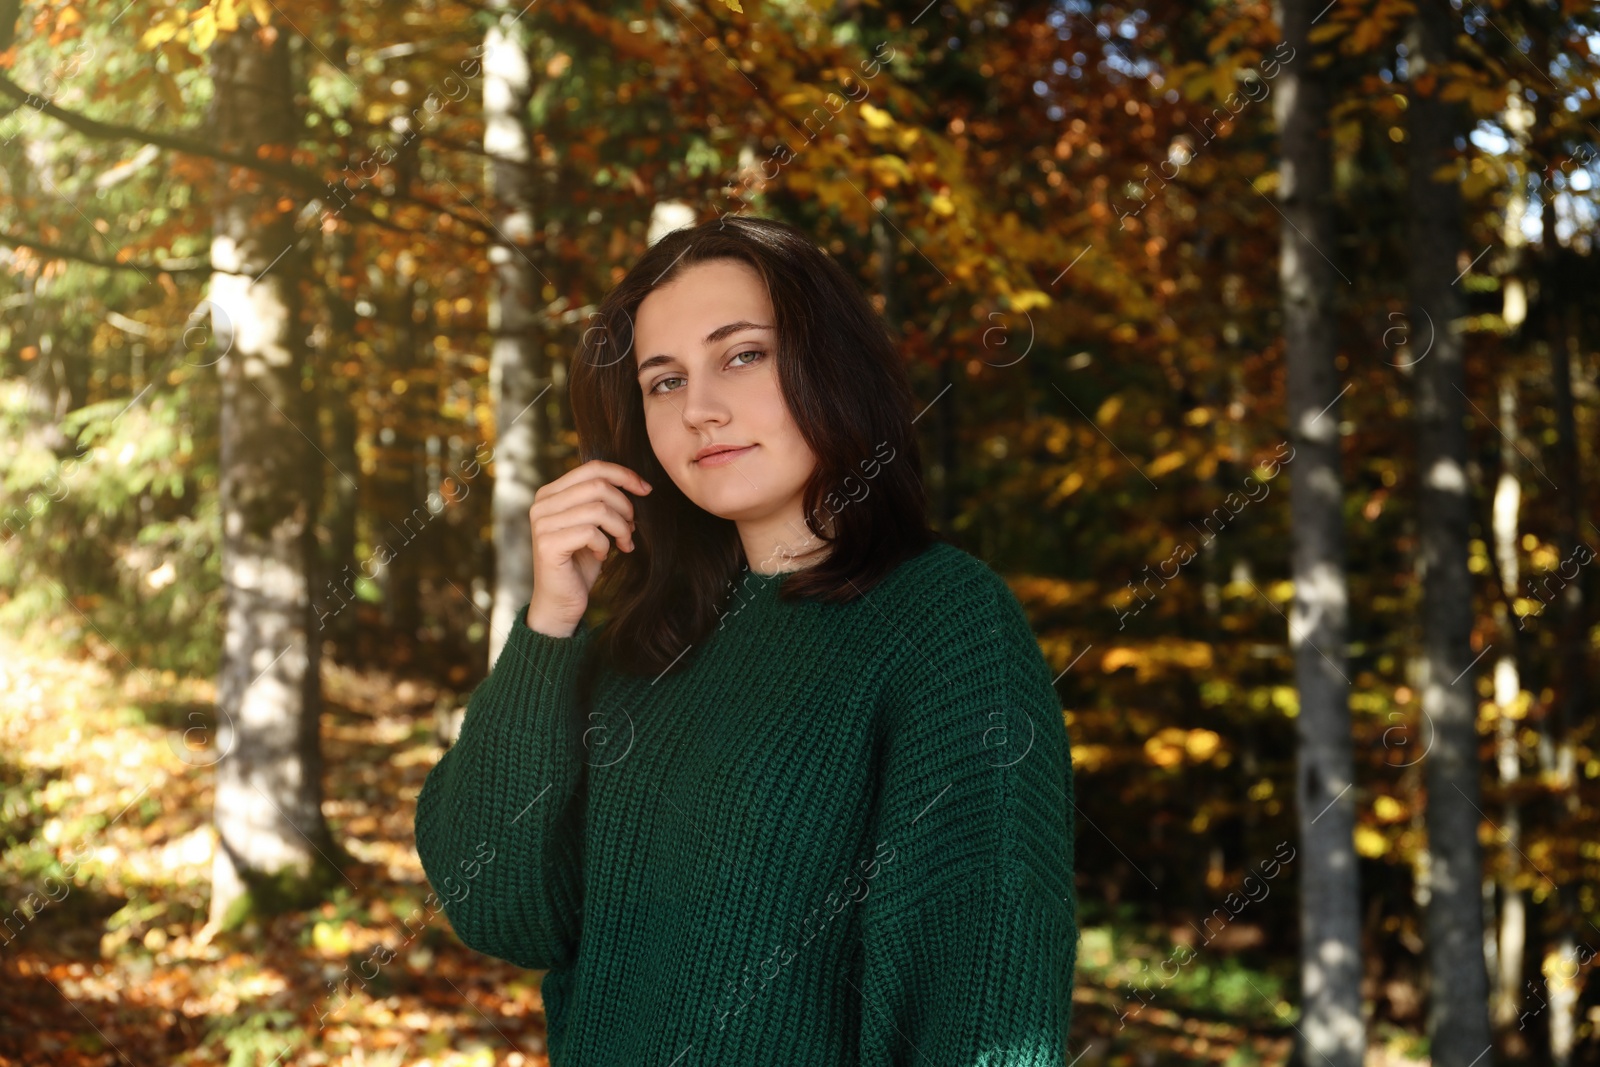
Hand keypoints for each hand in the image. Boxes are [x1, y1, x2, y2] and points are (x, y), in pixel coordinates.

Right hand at [525, 460, 651, 637]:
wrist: (560, 602)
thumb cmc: (579, 562)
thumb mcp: (592, 525)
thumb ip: (601, 501)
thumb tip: (637, 483)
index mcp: (551, 493)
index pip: (592, 468)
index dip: (624, 475)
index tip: (646, 489)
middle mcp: (542, 504)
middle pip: (598, 486)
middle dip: (624, 506)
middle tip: (631, 527)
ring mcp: (542, 524)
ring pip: (598, 509)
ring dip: (620, 527)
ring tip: (624, 542)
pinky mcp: (548, 545)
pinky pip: (591, 533)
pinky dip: (605, 545)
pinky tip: (602, 555)